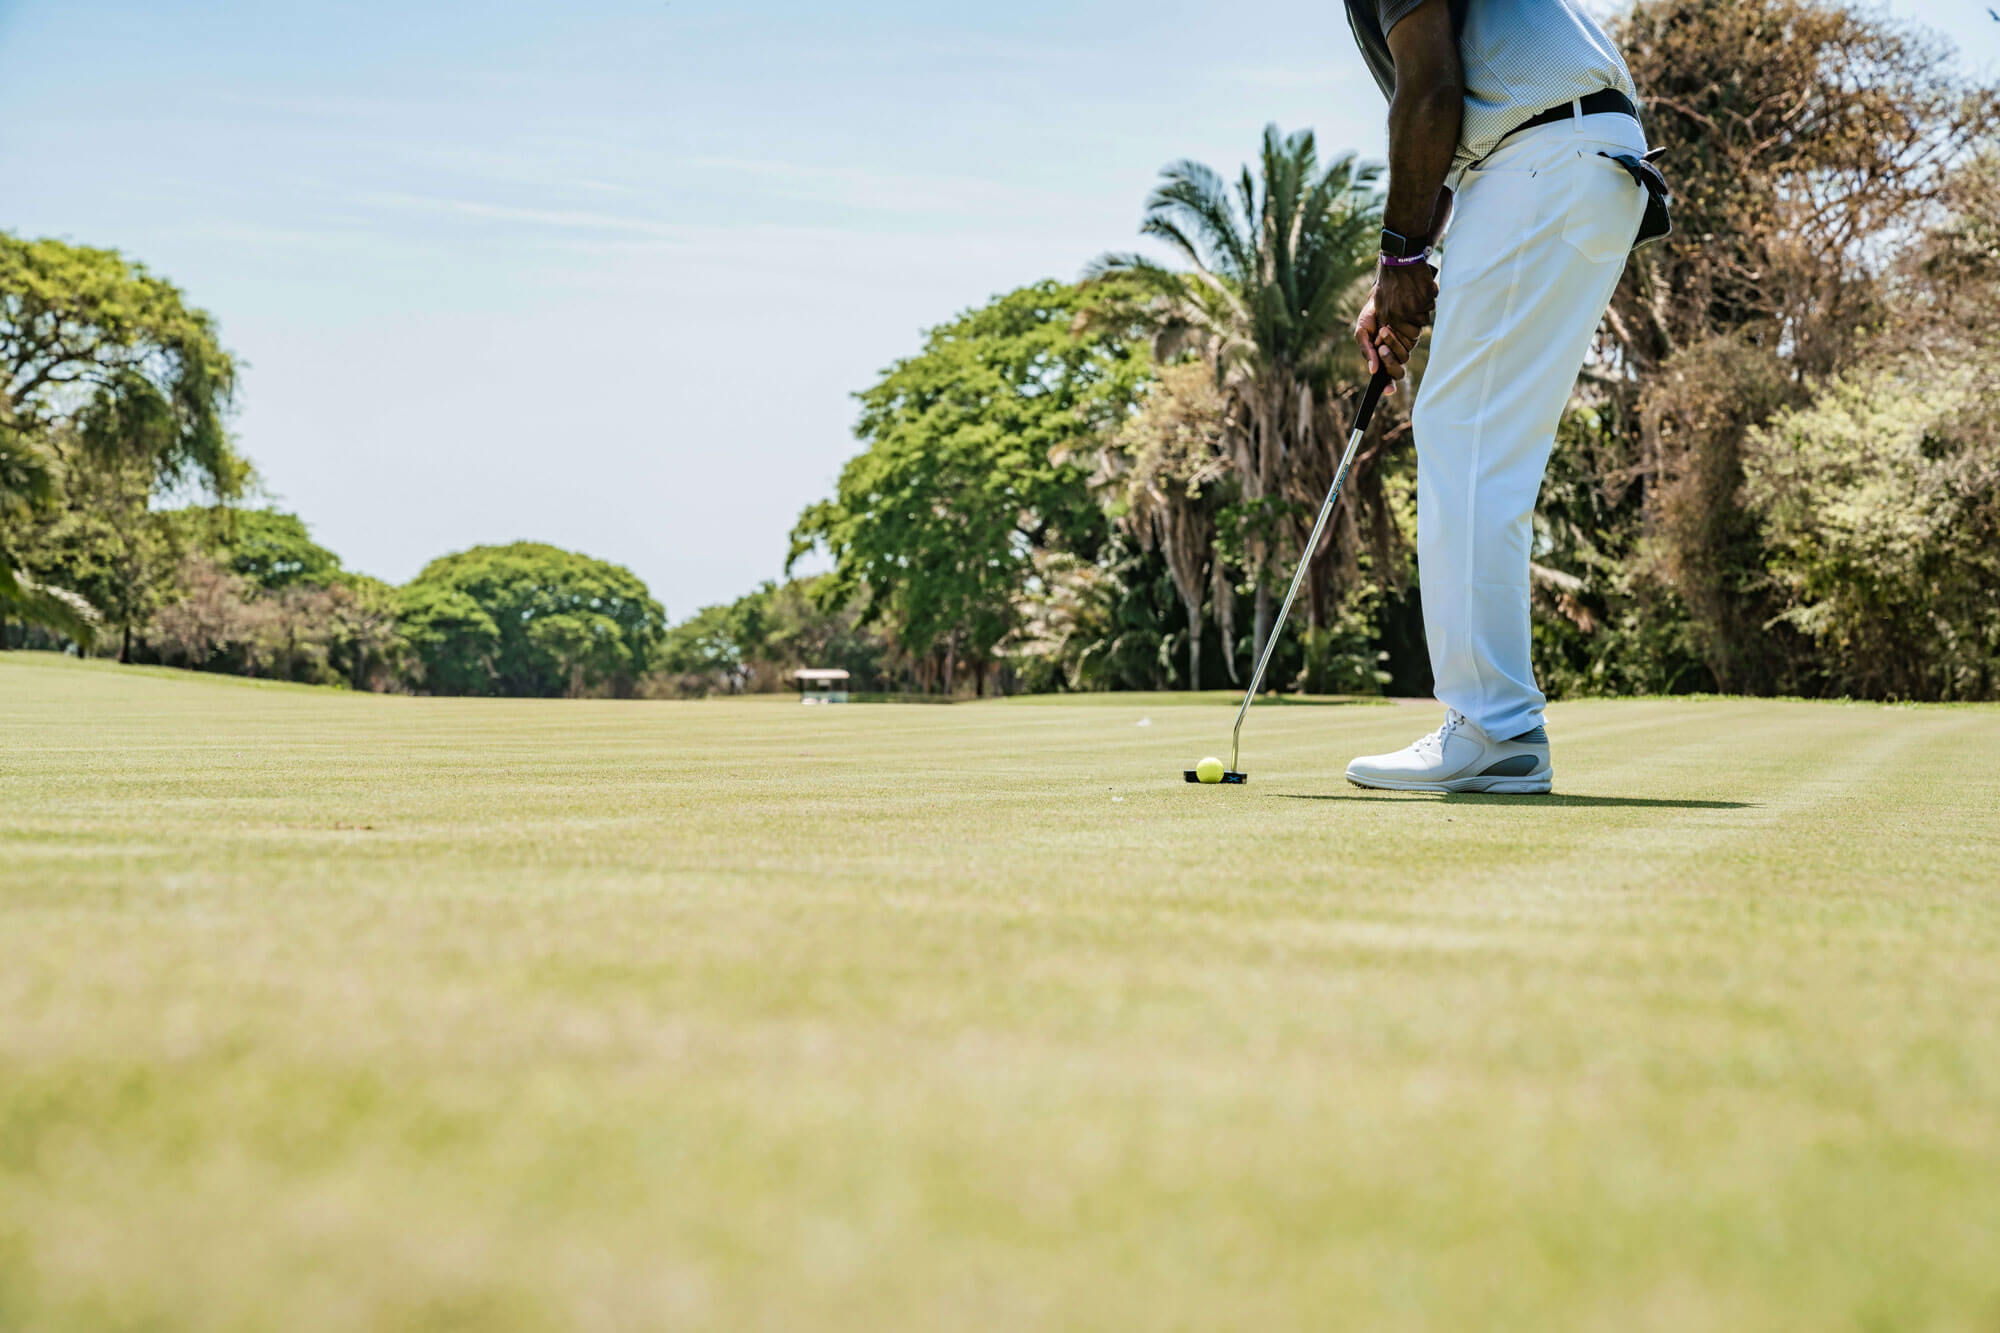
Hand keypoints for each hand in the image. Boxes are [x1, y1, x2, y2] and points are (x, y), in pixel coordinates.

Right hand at [1354, 262, 1437, 387]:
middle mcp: (1397, 349)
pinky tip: (1390, 325)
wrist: (1384, 289)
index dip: (1387, 384)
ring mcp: (1407, 341)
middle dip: (1389, 360)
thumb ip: (1366, 350)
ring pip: (1405, 355)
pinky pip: (1412, 340)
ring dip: (1393, 345)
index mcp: (1383, 353)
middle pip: (1398, 368)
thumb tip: (1373, 370)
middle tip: (1381, 347)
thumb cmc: (1372, 310)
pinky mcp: (1417, 329)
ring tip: (1384, 330)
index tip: (1388, 390)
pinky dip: (1400, 336)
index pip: (1388, 374)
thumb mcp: (1362, 329)